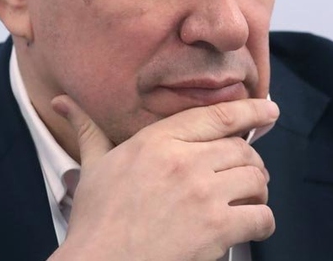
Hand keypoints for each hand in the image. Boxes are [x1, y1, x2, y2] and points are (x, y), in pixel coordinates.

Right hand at [47, 96, 279, 260]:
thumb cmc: (96, 221)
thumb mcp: (93, 167)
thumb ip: (88, 130)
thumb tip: (62, 102)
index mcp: (158, 140)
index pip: (217, 115)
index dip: (251, 110)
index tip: (269, 110)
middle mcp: (185, 161)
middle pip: (242, 148)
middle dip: (251, 162)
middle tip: (247, 175)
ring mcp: (203, 194)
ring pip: (256, 179)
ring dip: (258, 191)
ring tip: (249, 201)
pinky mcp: (216, 229)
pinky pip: (261, 216)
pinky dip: (263, 222)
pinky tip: (253, 226)